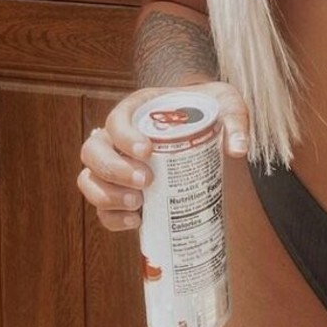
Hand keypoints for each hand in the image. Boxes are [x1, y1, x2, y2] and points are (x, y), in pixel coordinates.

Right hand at [77, 81, 249, 230]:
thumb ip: (235, 121)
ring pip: (89, 179)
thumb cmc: (211, 112)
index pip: (116, 119)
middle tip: (146, 181)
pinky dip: (112, 218)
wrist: (209, 132)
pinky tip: (137, 221)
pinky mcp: (120, 191)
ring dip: (107, 195)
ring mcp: (115, 165)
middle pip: (93, 151)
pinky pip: (101, 208)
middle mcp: (118, 136)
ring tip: (138, 203)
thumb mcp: (227, 106)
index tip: (146, 151)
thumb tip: (238, 149)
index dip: (124, 135)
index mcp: (138, 110)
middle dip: (114, 169)